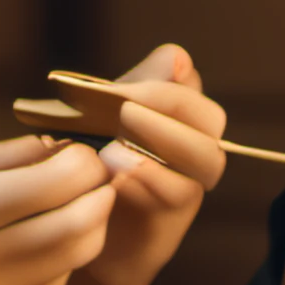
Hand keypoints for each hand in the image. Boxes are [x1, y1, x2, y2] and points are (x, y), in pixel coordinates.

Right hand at [0, 136, 115, 284]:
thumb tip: (57, 148)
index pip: (43, 188)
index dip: (80, 165)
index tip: (84, 151)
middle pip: (68, 232)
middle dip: (98, 197)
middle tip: (98, 177)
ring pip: (64, 270)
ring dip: (86, 233)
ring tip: (79, 208)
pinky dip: (55, 271)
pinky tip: (44, 249)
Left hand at [74, 44, 227, 284]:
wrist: (74, 228)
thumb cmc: (90, 165)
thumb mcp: (100, 120)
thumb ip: (132, 89)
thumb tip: (178, 57)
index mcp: (176, 116)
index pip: (191, 89)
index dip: (165, 86)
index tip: (123, 91)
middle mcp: (194, 146)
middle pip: (210, 119)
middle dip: (168, 109)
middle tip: (124, 112)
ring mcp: (191, 184)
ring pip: (205, 158)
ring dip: (162, 146)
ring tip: (113, 151)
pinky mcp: (176, 220)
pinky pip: (179, 195)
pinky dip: (150, 182)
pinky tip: (115, 179)